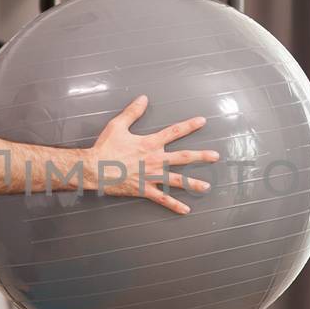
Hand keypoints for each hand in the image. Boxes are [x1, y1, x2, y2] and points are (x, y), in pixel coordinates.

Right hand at [91, 94, 219, 213]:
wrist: (94, 169)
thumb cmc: (105, 148)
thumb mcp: (117, 126)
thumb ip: (132, 112)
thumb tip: (143, 98)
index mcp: (149, 143)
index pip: (173, 132)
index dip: (189, 125)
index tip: (202, 121)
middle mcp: (154, 159)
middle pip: (183, 157)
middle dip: (201, 156)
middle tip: (215, 156)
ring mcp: (151, 176)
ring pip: (177, 180)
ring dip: (193, 183)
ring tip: (206, 186)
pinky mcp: (144, 190)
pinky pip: (162, 198)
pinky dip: (174, 205)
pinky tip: (185, 209)